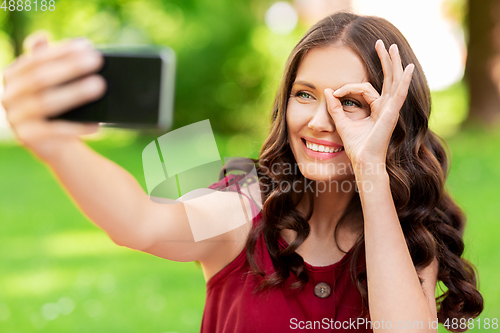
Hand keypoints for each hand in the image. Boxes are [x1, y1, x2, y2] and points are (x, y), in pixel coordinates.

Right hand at [1, 31, 105, 160]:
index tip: (87, 46)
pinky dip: (77, 126)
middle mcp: (9, 95)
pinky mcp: (28, 137)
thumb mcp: (51, 83)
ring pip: (46, 103)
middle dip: (70, 68)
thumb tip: (43, 36)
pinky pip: (55, 130)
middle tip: (96, 61)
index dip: (61, 51)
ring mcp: (16, 117)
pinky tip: (96, 123)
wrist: (55, 143)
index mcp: (13, 76)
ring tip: (99, 86)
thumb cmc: (58, 107)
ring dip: (75, 93)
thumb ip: (47, 60)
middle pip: (40, 78)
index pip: (36, 59)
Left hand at [324, 40, 413, 171]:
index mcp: (377, 109)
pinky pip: (398, 94)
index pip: (365, 88)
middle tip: (381, 43)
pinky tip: (407, 68)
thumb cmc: (356, 146)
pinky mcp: (391, 115)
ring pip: (393, 81)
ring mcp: (390, 110)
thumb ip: (335, 107)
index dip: (348, 87)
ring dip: (393, 63)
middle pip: (387, 78)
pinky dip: (403, 81)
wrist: (362, 161)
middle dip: (384, 60)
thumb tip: (328, 92)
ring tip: (392, 47)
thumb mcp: (341, 122)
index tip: (335, 92)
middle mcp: (386, 107)